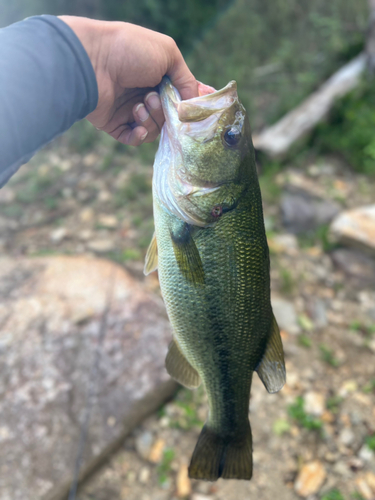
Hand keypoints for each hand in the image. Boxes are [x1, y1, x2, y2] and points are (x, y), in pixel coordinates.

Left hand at [59, 16, 197, 145]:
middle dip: (163, 110)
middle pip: (167, 116)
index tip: (186, 108)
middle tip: (151, 97)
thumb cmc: (130, 50)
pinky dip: (140, 136)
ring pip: (153, 129)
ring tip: (138, 106)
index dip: (183, 105)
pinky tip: (138, 128)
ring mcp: (129, 110)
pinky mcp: (114, 124)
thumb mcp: (168, 54)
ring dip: (150, 120)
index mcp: (156, 76)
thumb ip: (186, 79)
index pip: (177, 98)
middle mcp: (143, 93)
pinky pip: (134, 139)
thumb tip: (193, 103)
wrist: (92, 60)